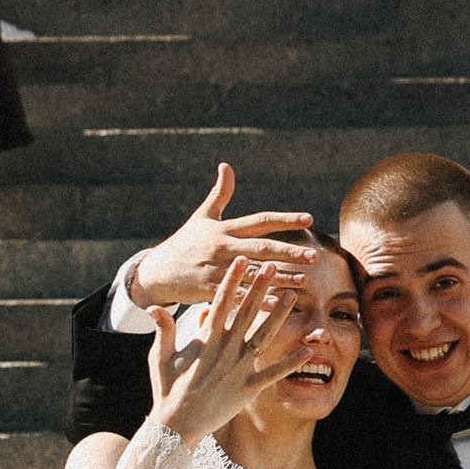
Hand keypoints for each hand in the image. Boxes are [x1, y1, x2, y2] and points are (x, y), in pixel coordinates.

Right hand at [129, 160, 315, 311]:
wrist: (156, 272)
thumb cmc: (184, 243)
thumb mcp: (201, 217)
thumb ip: (219, 194)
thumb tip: (226, 166)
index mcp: (224, 229)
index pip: (259, 221)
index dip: (284, 219)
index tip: (309, 218)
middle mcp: (222, 247)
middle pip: (261, 248)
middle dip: (288, 251)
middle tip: (313, 256)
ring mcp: (215, 269)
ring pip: (253, 274)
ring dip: (279, 278)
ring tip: (304, 281)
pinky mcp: (207, 290)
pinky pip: (237, 295)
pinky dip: (256, 300)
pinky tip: (277, 303)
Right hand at [149, 254, 317, 440]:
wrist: (176, 425)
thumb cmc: (167, 390)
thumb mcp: (159, 357)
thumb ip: (163, 330)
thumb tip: (154, 306)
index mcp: (205, 339)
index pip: (221, 302)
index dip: (232, 280)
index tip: (241, 260)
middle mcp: (225, 350)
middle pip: (246, 313)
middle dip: (260, 288)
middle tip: (273, 266)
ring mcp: (238, 369)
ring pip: (263, 337)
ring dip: (279, 317)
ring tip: (292, 296)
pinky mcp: (248, 389)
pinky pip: (272, 374)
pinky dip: (289, 363)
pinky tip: (307, 351)